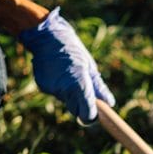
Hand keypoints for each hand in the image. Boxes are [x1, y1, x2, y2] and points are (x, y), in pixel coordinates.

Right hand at [18, 7, 114, 122]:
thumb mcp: (90, 67)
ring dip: (70, 94)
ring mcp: (52, 89)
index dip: (92, 116)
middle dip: (81, 105)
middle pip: (76, 110)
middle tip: (83, 89)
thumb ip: (99, 88)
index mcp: (80, 84)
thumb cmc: (73, 50)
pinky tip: (58, 73)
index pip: (87, 114)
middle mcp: (65, 90)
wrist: (47, 37)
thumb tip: (109, 103)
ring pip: (66, 101)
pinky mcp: (43, 87)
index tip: (95, 113)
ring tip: (68, 75)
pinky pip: (56, 94)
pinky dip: (59, 87)